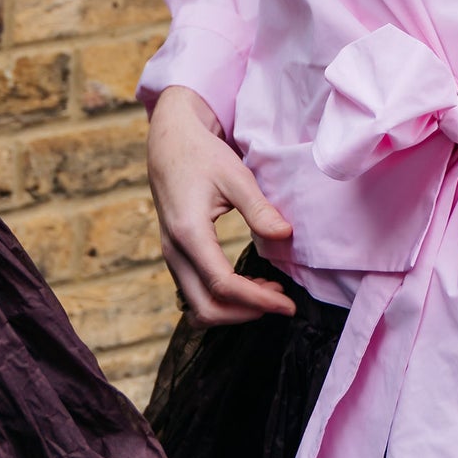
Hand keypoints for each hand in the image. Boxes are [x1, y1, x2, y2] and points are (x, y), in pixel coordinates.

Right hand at [146, 85, 294, 325]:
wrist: (169, 143)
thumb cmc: (202, 155)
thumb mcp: (235, 176)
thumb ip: (259, 209)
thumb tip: (285, 235)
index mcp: (189, 233)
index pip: (223, 285)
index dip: (258, 300)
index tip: (288, 303)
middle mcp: (174, 251)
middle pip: (206, 308)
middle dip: (245, 313)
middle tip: (281, 301)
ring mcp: (172, 256)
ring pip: (198, 306)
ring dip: (233, 309)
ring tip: (268, 292)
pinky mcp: (176, 255)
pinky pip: (196, 292)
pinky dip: (222, 299)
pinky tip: (249, 283)